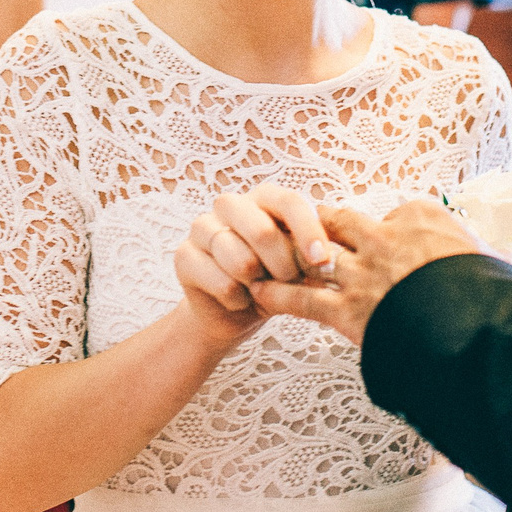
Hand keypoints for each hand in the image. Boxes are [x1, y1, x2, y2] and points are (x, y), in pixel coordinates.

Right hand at [175, 185, 333, 344]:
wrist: (232, 313)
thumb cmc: (273, 281)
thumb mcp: (298, 265)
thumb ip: (308, 255)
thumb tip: (327, 259)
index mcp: (262, 197)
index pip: (288, 201)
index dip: (308, 231)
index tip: (322, 261)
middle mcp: (230, 204)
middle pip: (263, 231)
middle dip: (284, 267)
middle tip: (289, 282)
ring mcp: (202, 227)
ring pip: (242, 262)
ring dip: (260, 287)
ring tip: (260, 289)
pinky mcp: (184, 255)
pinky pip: (222, 283)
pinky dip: (239, 300)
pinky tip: (238, 299)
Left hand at [248, 199, 481, 345]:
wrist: (474, 330)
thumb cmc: (493, 295)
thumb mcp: (499, 264)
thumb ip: (492, 257)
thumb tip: (506, 259)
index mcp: (423, 217)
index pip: (395, 212)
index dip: (384, 225)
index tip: (379, 232)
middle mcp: (386, 236)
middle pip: (342, 222)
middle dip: (322, 223)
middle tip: (307, 224)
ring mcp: (363, 272)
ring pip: (314, 253)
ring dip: (291, 254)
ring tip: (271, 252)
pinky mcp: (348, 309)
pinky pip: (302, 300)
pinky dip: (278, 296)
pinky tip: (258, 293)